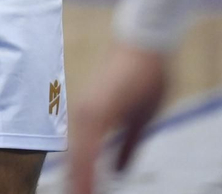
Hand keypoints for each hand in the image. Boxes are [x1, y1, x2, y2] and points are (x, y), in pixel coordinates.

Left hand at [67, 43, 168, 193]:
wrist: (146, 43)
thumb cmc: (145, 76)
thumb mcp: (140, 119)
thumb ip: (127, 145)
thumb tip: (120, 170)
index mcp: (91, 121)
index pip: (80, 162)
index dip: (80, 184)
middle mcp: (83, 118)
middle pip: (75, 166)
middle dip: (77, 188)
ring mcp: (86, 115)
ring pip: (77, 163)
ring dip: (78, 186)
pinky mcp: (95, 112)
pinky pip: (86, 152)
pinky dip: (85, 174)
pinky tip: (85, 192)